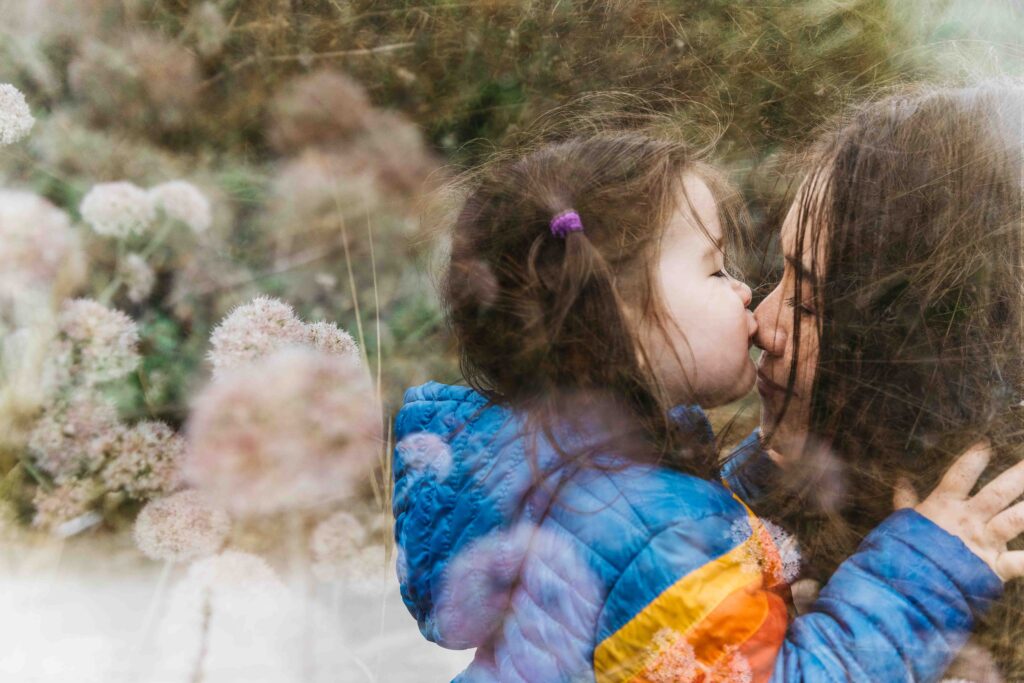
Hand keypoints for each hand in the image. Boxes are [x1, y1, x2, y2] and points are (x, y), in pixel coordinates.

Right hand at [893, 441, 1023, 581]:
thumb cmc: (905, 550)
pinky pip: (1020, 562)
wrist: (908, 582)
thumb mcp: (903, 522)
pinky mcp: (993, 566)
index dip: (973, 459)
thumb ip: (906, 502)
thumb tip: (901, 480)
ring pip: (1016, 520)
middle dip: (1019, 476)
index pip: (960, 475)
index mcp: (944, 506)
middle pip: (998, 492)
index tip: (986, 445)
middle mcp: (968, 520)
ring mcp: (983, 541)